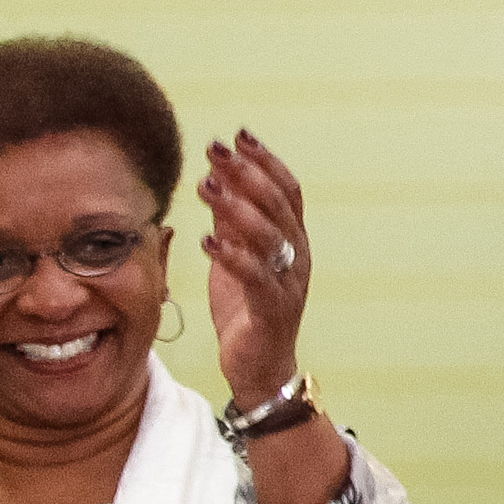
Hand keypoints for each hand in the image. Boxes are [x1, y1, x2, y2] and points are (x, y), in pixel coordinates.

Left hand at [196, 130, 310, 408]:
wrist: (259, 368)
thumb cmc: (246, 311)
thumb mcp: (236, 259)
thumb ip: (231, 223)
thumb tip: (215, 178)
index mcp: (292, 240)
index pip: (286, 190)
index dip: (266, 161)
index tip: (239, 135)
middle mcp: (297, 255)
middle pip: (279, 205)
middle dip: (249, 174)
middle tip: (219, 150)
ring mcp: (288, 282)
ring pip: (270, 236)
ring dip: (238, 208)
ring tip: (206, 186)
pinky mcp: (272, 310)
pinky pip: (256, 278)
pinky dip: (233, 257)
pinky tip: (207, 240)